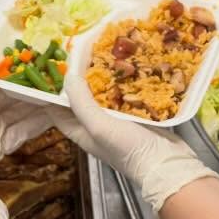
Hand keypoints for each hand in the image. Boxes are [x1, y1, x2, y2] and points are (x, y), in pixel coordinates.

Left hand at [0, 39, 52, 181]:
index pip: (7, 74)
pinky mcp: (2, 144)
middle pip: (22, 93)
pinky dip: (40, 124)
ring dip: (45, 103)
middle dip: (40, 85)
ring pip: (28, 111)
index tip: (40, 57)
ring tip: (65, 93)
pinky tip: (55, 114)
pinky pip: (26, 132)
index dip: (23, 67)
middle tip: (60, 75)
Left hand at [48, 52, 216, 212]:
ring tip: (100, 55)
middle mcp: (96, 126)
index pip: (57, 110)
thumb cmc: (129, 149)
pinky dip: (123, 82)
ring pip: (103, 95)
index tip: (52, 68)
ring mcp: (116, 121)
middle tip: (78, 55)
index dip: (52, 92)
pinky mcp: (135, 116)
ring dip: (102, 78)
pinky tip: (126, 67)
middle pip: (80, 100)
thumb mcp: (99, 126)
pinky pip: (124, 95)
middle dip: (79, 80)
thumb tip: (68, 76)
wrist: (166, 163)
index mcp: (81, 132)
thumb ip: (81, 102)